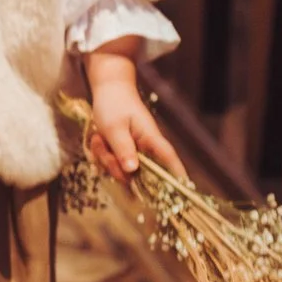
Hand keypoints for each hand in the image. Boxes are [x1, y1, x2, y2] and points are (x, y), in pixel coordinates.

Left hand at [82, 51, 181, 185]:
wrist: (107, 89)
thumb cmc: (114, 104)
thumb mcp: (114, 127)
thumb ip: (123, 149)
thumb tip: (132, 170)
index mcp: (150, 139)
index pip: (168, 159)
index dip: (177, 176)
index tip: (183, 193)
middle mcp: (145, 148)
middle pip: (137, 173)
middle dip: (116, 168)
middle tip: (104, 149)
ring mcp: (134, 151)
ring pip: (121, 170)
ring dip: (105, 158)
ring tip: (99, 139)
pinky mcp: (123, 152)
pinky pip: (112, 164)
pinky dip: (102, 154)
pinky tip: (97, 140)